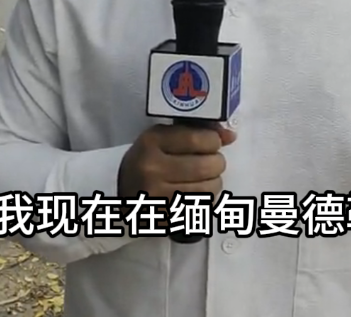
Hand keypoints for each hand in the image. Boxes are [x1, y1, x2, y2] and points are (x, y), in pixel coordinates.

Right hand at [118, 123, 236, 203]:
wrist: (119, 191)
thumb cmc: (148, 158)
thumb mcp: (164, 137)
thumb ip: (196, 131)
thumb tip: (231, 136)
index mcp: (152, 143)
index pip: (197, 139)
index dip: (213, 141)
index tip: (212, 143)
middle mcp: (153, 169)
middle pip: (206, 166)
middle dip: (217, 163)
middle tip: (212, 162)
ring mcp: (158, 198)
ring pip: (208, 190)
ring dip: (214, 183)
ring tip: (206, 178)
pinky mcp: (164, 219)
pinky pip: (200, 210)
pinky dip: (206, 201)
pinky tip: (198, 194)